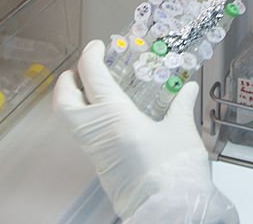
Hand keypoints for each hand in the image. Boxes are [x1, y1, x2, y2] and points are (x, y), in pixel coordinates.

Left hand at [53, 41, 210, 219]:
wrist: (169, 210)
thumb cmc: (174, 171)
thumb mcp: (182, 131)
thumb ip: (181, 105)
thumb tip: (188, 87)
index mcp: (116, 117)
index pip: (92, 77)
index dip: (91, 56)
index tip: (98, 45)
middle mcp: (98, 133)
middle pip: (64, 101)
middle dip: (68, 81)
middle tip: (82, 69)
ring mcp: (96, 151)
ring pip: (69, 120)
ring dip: (74, 100)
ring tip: (94, 89)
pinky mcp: (101, 165)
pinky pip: (83, 134)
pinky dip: (86, 118)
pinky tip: (108, 115)